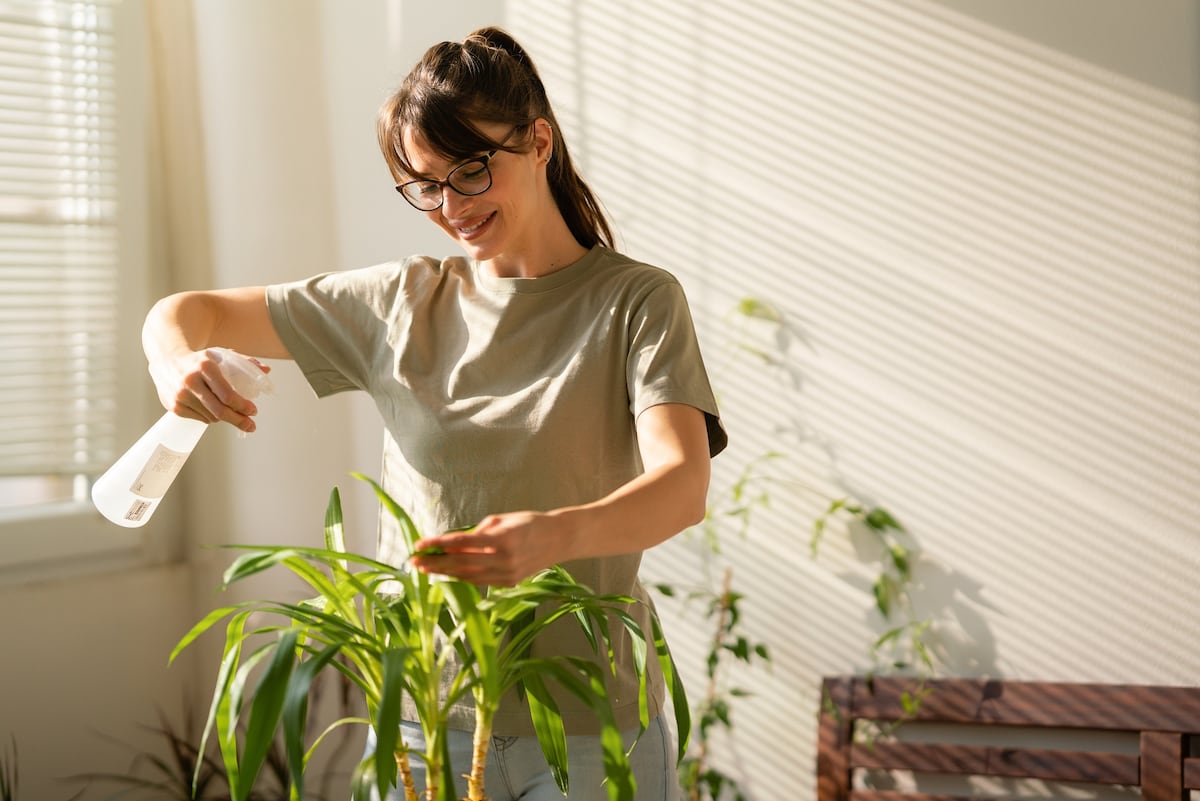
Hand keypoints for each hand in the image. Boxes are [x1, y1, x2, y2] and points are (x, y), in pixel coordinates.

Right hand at [149, 348, 268, 432]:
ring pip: (211, 417)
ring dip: (223, 417)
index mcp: (205, 367)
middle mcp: (191, 381)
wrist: (167, 360)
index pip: (228, 395)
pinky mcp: (174, 406)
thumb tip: (266, 370)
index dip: (243, 406)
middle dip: (239, 420)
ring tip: (226, 408)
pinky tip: (209, 407)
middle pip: (220, 411)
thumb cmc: (199, 360)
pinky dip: (209, 417)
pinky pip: (200, 419)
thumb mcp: (220, 356)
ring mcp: (181, 395)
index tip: (253, 411)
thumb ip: (244, 362)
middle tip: (250, 425)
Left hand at [410, 511, 571, 586]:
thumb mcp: (504, 519)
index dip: (438, 544)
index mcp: (502, 539)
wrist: (560, 539)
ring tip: (425, 569)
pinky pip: (480, 581)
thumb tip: (455, 542)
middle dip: (435, 562)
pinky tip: (448, 573)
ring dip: (444, 572)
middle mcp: (504, 559)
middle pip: (461, 563)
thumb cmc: (530, 522)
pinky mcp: (510, 582)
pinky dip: (462, 577)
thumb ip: (479, 531)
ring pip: (468, 576)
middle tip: (414, 561)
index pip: (461, 542)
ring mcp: (508, 574)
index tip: (420, 544)